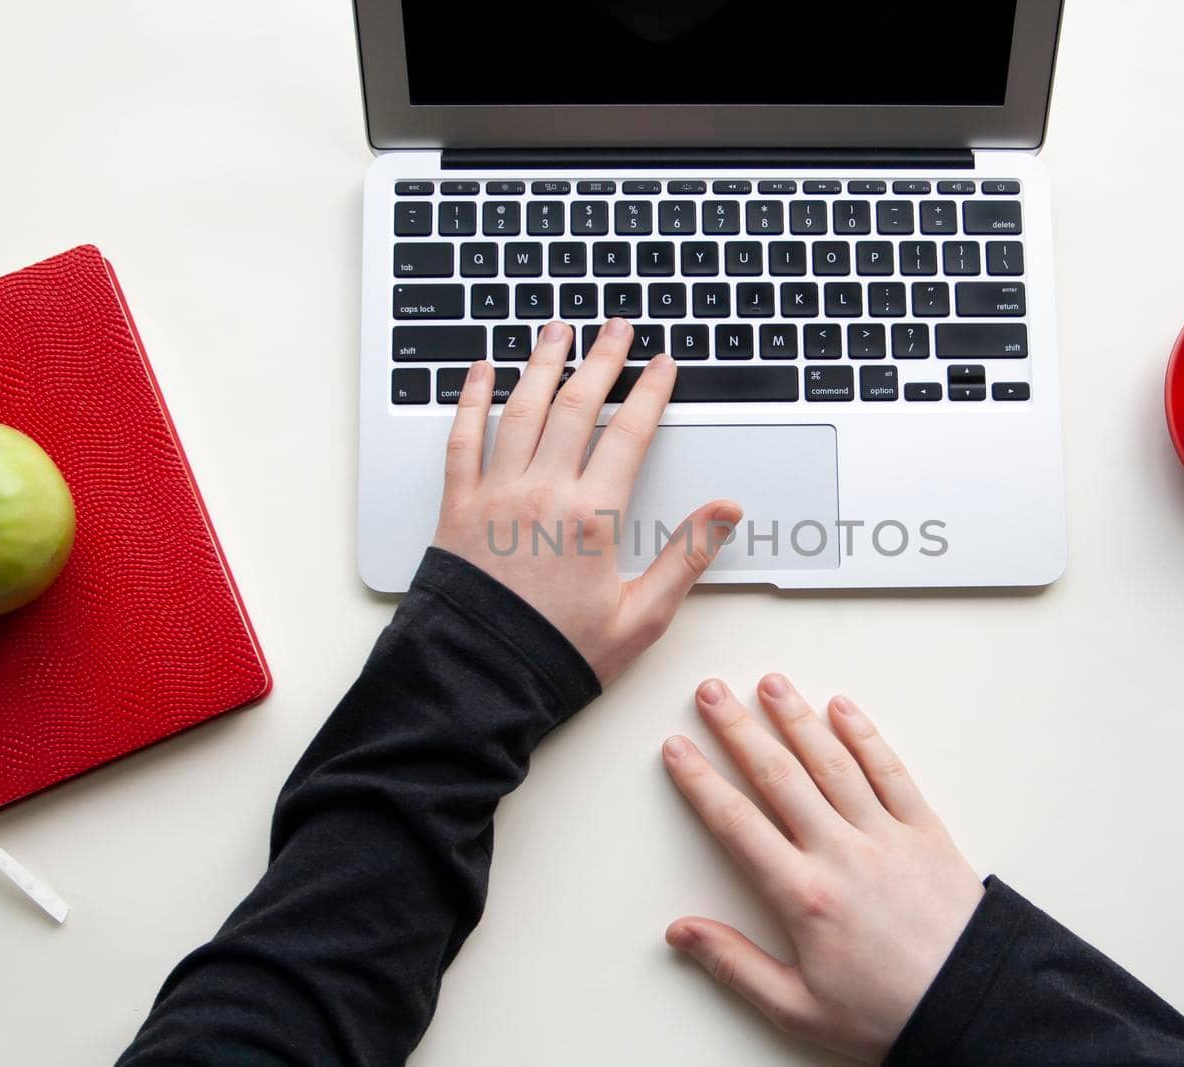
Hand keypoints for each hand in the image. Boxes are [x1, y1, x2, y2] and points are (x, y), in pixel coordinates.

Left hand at [432, 319, 740, 684]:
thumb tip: (725, 512)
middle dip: (601, 360)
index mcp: (591, 517)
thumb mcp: (640, 618)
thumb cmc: (558, 656)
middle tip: (616, 327)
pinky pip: (462, 440)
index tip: (664, 365)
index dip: (650, 393)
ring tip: (556, 330)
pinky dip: (471, 401)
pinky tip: (480, 373)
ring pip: (522, 410)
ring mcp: (495, 495)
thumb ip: (685, 558)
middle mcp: (541, 493)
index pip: (629, 435)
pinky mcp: (457, 508)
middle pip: (577, 407)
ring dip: (541, 364)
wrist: (478, 680)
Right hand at [661, 675, 983, 1062]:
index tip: (678, 749)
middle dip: (739, 730)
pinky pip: (891, 773)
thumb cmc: (888, 1014)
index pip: (736, 824)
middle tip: (712, 693)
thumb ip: (734, 964)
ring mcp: (886, 837)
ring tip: (770, 684)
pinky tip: (843, 709)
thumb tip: (681, 932)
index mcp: (803, 896)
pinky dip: (865, 737)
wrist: (973, 1008)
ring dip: (797, 719)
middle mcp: (842, 854)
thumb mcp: (797, 1008)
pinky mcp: (926, 832)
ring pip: (832, 763)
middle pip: (779, 777)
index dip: (701, 782)